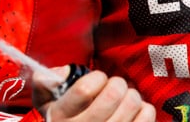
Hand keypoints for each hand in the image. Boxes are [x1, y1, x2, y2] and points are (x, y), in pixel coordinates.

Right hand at [32, 66, 155, 121]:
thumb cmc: (61, 116)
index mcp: (61, 117)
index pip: (84, 90)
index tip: (98, 78)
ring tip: (126, 96)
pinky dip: (146, 109)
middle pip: (111, 97)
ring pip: (131, 106)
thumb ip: (44, 81)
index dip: (96, 77)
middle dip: (117, 83)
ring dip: (132, 95)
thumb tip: (65, 72)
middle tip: (116, 85)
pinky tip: (137, 109)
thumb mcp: (44, 100)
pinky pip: (145, 120)